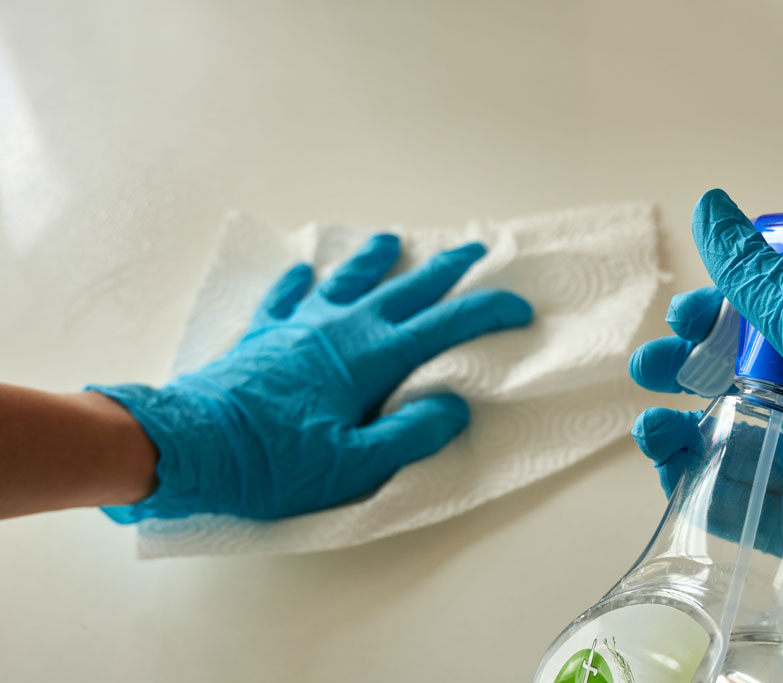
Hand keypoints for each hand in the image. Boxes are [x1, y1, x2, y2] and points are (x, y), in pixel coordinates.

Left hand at [90, 234, 531, 520]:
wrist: (193, 445)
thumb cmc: (275, 463)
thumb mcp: (354, 465)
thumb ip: (410, 434)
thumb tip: (453, 406)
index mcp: (373, 358)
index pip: (445, 325)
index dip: (487, 312)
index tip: (518, 306)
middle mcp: (343, 328)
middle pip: (406, 289)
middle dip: (446, 268)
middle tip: (474, 247)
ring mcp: (301, 324)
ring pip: (349, 280)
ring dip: (375, 259)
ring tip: (391, 239)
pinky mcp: (266, 332)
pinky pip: (289, 296)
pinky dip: (302, 283)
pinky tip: (305, 272)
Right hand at [629, 189, 782, 680]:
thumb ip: (760, 274)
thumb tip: (711, 207)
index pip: (768, 315)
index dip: (717, 311)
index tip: (683, 316)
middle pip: (733, 372)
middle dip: (682, 365)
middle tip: (649, 367)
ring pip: (718, 430)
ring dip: (674, 421)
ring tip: (650, 425)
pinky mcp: (782, 515)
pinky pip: (719, 486)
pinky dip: (685, 472)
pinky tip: (666, 460)